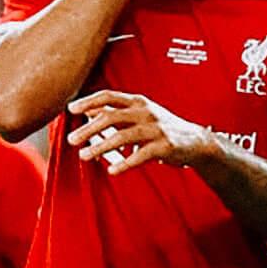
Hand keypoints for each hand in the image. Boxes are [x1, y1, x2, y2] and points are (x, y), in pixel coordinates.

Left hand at [67, 90, 211, 172]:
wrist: (195, 142)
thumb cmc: (162, 129)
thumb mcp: (140, 116)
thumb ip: (117, 113)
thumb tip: (88, 113)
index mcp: (138, 102)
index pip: (109, 96)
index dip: (88, 101)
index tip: (70, 109)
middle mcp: (146, 112)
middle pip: (111, 117)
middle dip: (88, 129)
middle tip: (71, 139)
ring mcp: (156, 129)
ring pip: (122, 137)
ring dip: (101, 147)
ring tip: (84, 156)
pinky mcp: (164, 146)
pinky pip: (141, 156)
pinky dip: (125, 163)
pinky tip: (112, 170)